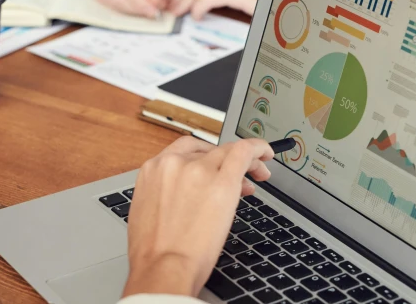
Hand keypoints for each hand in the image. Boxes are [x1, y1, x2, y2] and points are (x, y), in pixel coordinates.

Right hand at [123, 137, 272, 297]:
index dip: (205, 155)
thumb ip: (167, 194)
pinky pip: (244, 152)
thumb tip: (187, 196)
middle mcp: (174, 164)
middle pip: (209, 151)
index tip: (216, 162)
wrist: (163, 266)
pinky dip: (257, 148)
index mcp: (153, 170)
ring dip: (247, 159)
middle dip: (227, 160)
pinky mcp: (222, 182)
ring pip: (229, 151)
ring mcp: (198, 170)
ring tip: (259, 173)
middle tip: (242, 174)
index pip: (185, 150)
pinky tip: (266, 154)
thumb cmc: (154, 251)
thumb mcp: (150, 212)